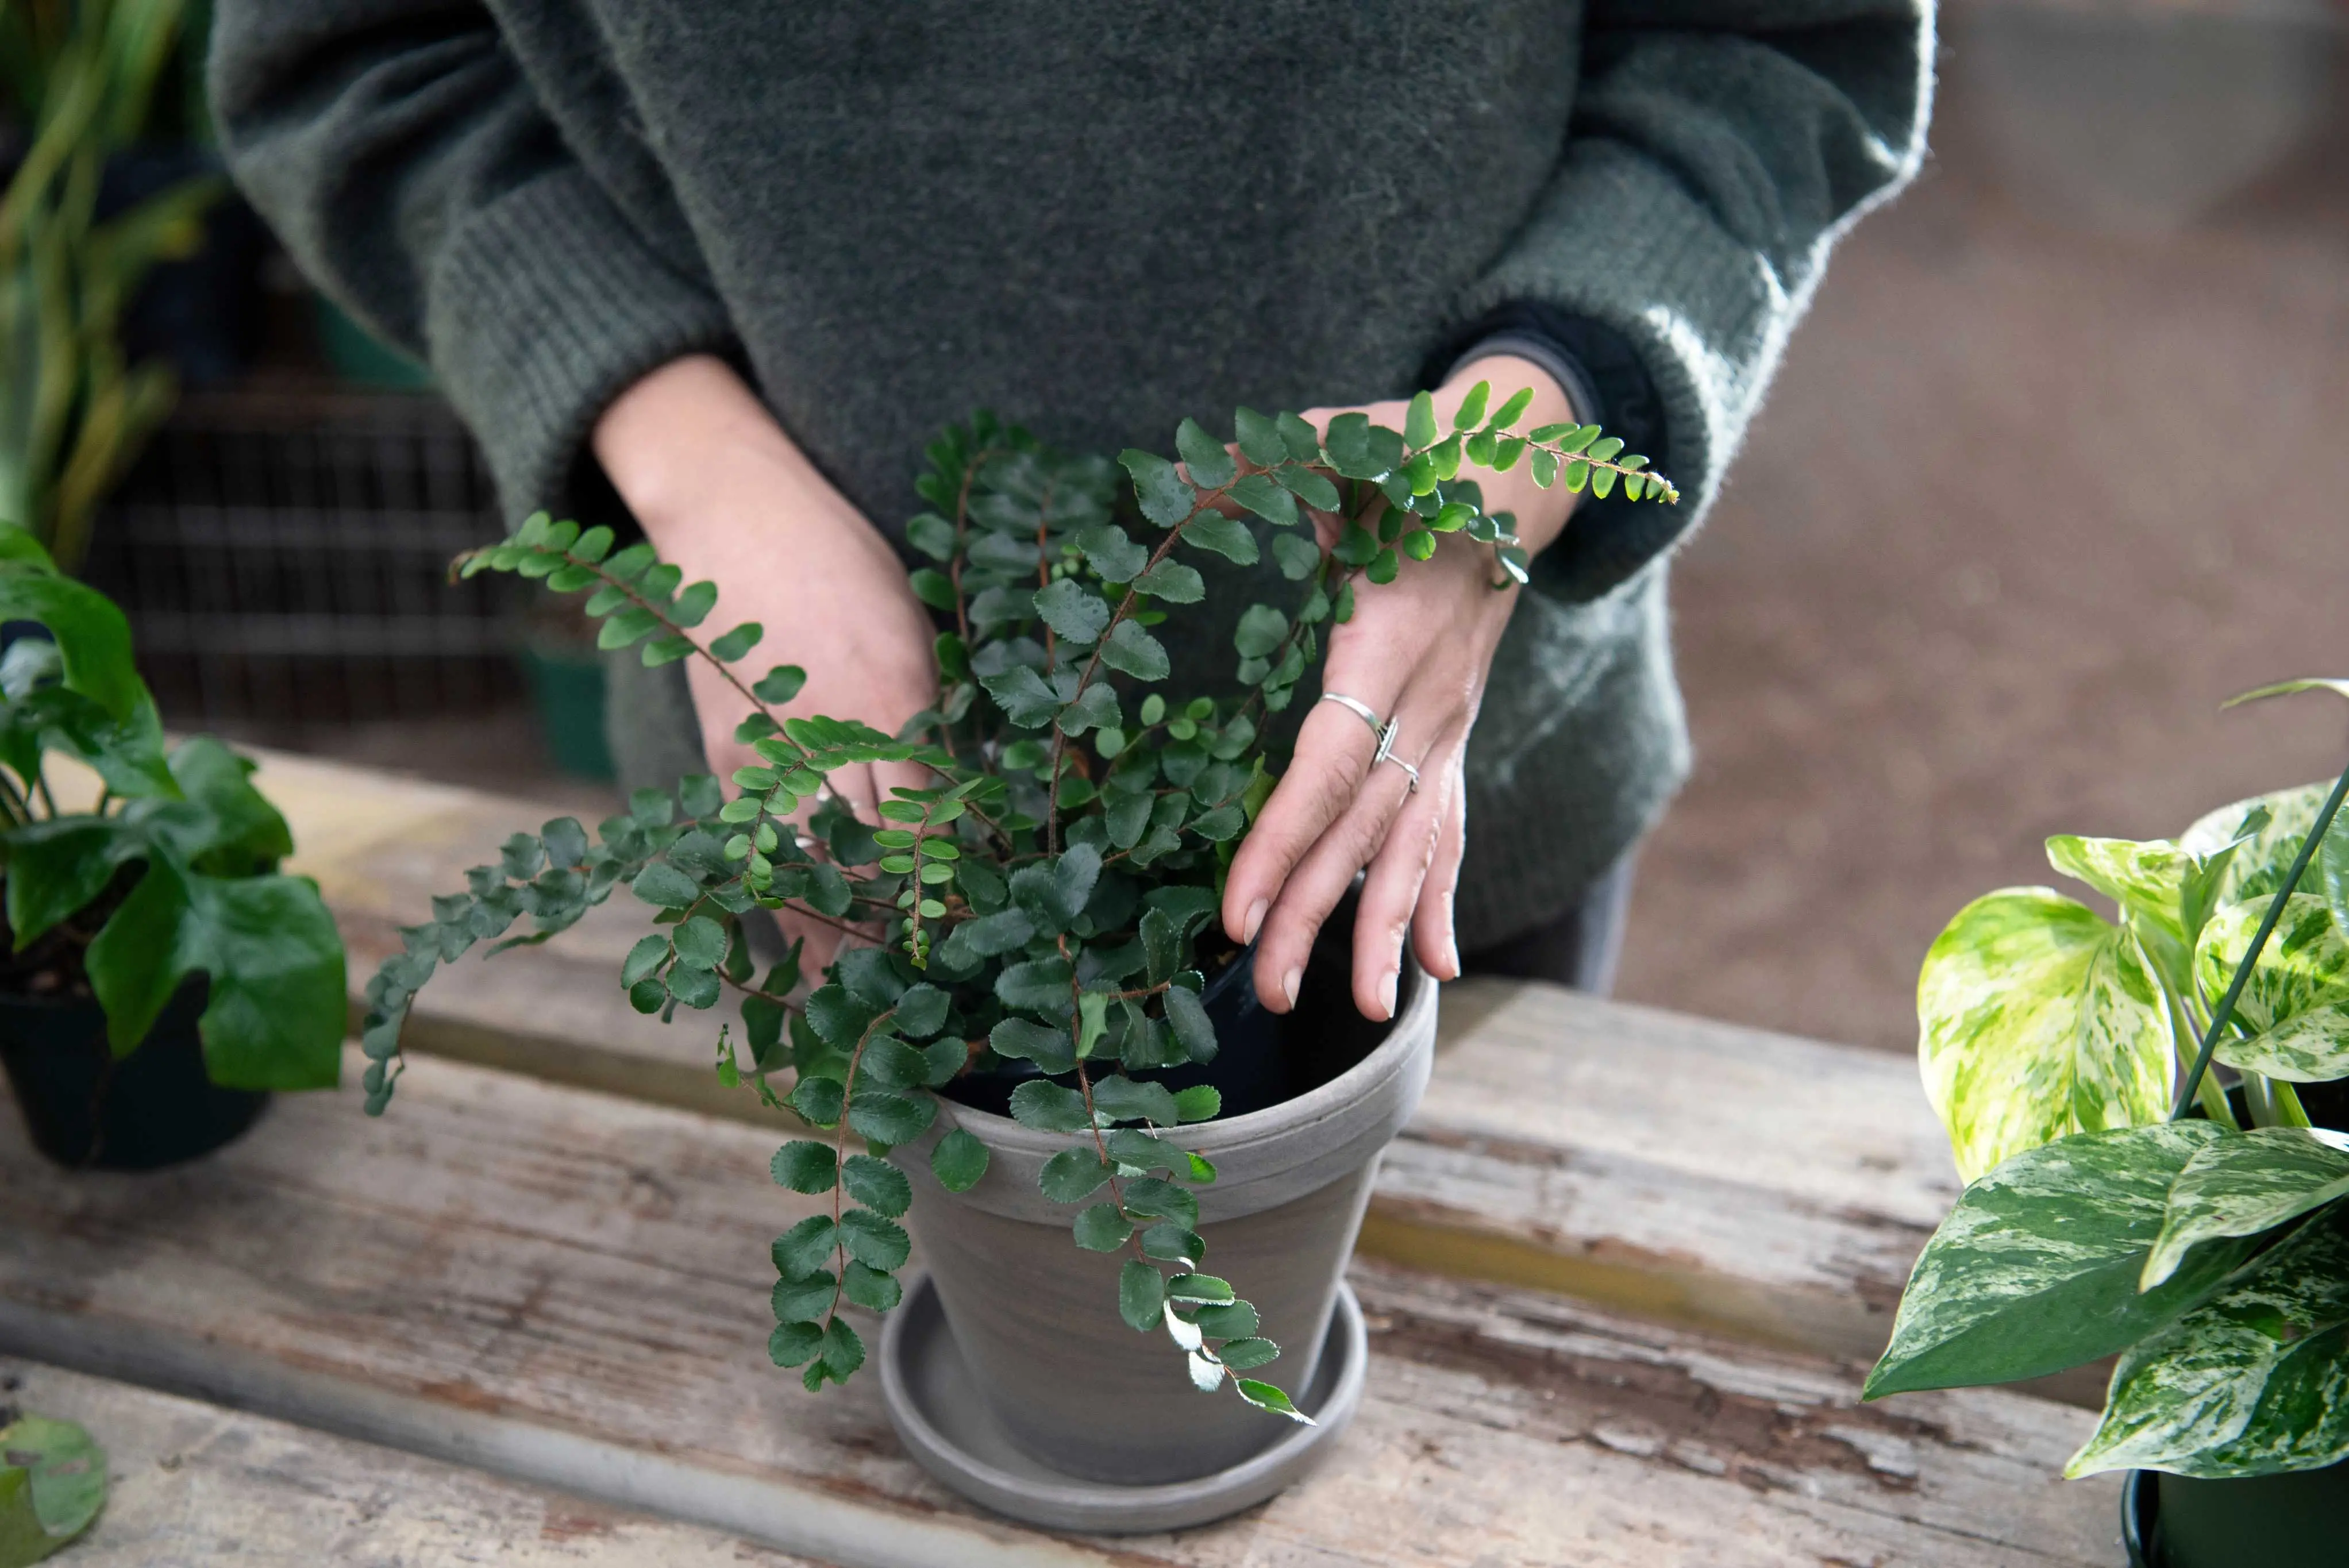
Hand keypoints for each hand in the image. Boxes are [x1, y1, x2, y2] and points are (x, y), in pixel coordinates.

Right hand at [594, 355, 937, 962]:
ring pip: (811, 859)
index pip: (928, 810)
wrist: (736, 519)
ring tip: (866, 995)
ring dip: (841, 930)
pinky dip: (787, 900)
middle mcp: (833, 729)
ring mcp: (771, 745)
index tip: (971, 927)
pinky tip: (806, 955)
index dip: (945, 876)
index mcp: (895, 694)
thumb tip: (950, 803)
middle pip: (873, 845)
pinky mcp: (727, 752)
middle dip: (901, 915)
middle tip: (929, 982)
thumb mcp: (908, 634)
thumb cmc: (843, 568)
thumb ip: (924, 719)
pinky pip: (760, 843)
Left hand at [1219, 356, 1580, 1020]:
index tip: (1240, 911)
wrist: (1518, 468)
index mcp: (1390, 643)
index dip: (1284, 840)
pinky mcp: (1456, 736)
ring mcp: (1450, 726)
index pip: (1329, 762)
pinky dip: (1438, 898)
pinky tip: (1430, 969)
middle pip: (1366, 826)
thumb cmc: (1418, 456)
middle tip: (1269, 990)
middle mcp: (1429, 701)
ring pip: (1415, 844)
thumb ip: (1282, 453)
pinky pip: (1450, 828)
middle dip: (1319, 914)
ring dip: (1382, 929)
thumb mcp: (1354, 440)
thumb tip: (1196, 459)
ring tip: (1358, 1011)